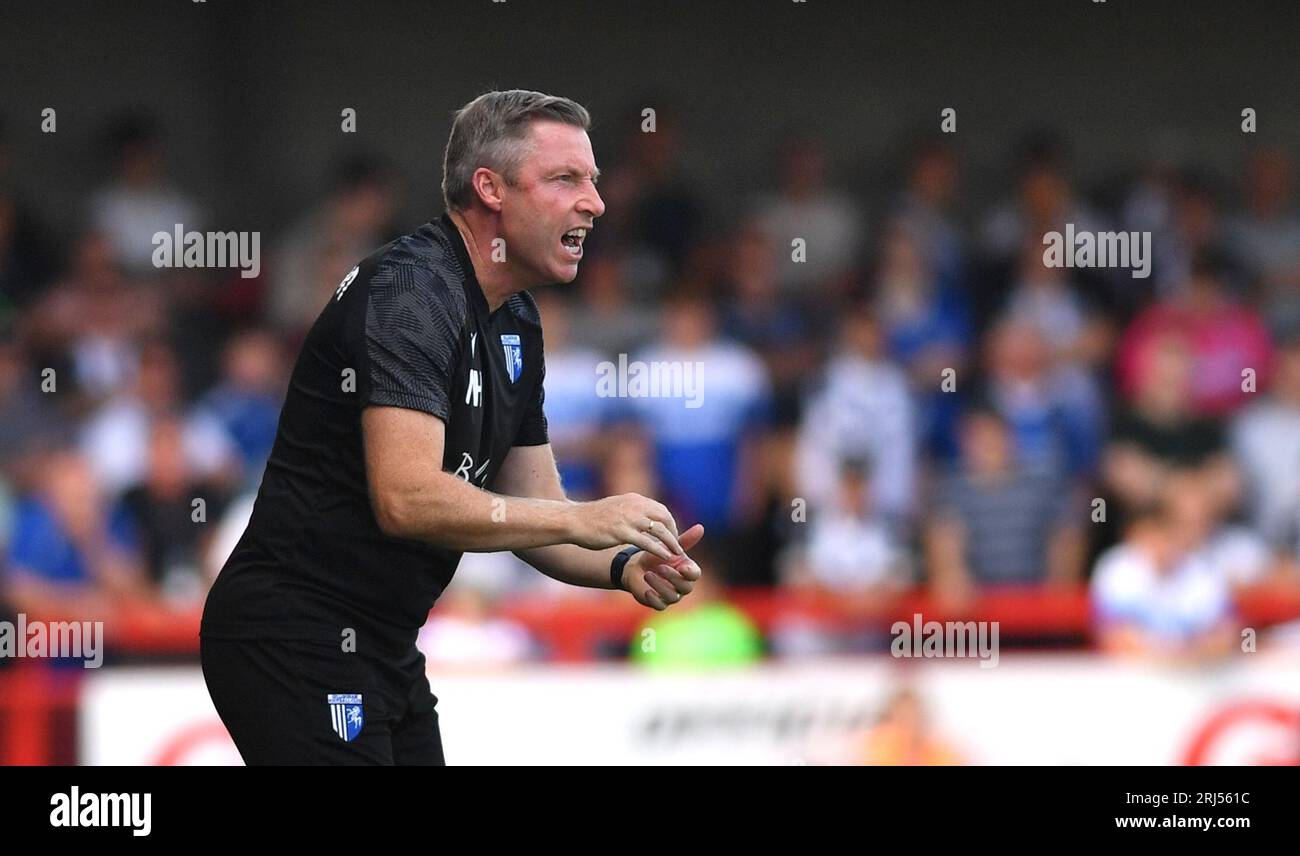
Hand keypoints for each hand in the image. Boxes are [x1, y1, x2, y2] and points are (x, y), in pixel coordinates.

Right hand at [569, 493, 683, 560]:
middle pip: (664, 517)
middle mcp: (634, 506)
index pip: (660, 509)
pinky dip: (658, 550)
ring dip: (671, 542)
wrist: (572, 521)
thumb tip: (639, 517)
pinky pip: (647, 542)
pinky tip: (664, 558)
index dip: (669, 523)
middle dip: (673, 532)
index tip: (671, 536)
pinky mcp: (621, 532)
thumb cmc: (591, 518)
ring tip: (676, 554)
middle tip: (676, 546)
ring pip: (659, 529)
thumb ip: (629, 511)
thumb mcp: (615, 508)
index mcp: (633, 499)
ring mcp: (628, 518)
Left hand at [624, 523, 704, 609]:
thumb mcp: (668, 546)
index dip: (690, 572)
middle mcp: (682, 585)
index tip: (681, 566)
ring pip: (672, 596)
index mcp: (687, 571)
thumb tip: (701, 527)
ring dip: (660, 586)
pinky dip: (654, 599)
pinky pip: (660, 606)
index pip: (695, 574)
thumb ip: (684, 540)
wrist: (638, 567)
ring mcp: (672, 595)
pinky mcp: (659, 603)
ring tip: (648, 574)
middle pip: (685, 587)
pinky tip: (647, 591)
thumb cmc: (657, 555)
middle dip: (673, 577)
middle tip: (660, 567)